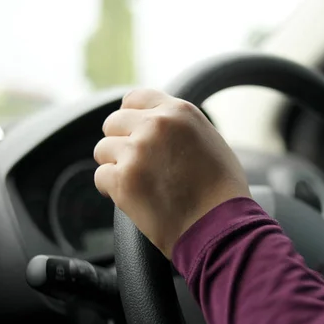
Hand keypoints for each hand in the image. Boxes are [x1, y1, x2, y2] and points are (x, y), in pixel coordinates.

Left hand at [94, 89, 249, 258]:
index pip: (135, 98)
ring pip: (102, 150)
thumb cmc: (222, 190)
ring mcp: (137, 152)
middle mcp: (155, 125)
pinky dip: (112, 189)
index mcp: (179, 111)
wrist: (221, 225)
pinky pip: (101, 177)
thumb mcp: (209, 140)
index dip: (131, 116)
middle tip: (137, 164)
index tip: (133, 131)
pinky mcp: (124, 180)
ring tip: (139, 183)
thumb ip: (180, 126)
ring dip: (115, 166)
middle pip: (113, 123)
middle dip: (121, 142)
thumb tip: (157, 124)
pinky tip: (134, 198)